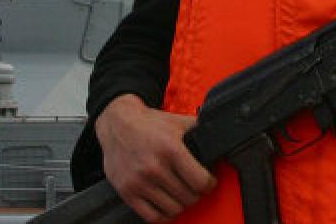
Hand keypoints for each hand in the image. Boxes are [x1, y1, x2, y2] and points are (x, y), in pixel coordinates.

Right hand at [95, 94, 216, 221]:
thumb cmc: (148, 123)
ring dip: (181, 204)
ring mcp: (139, 182)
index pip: (201, 181)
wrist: (117, 123)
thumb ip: (199, 130)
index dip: (210, 184)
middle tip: (194, 187)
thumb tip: (219, 139)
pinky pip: (151, 217)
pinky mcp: (127, 192)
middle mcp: (154, 167)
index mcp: (170, 149)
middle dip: (196, 193)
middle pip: (189, 197)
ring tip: (181, 195)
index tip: (209, 182)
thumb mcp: (178, 122)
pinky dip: (163, 216)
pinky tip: (166, 206)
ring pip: (173, 209)